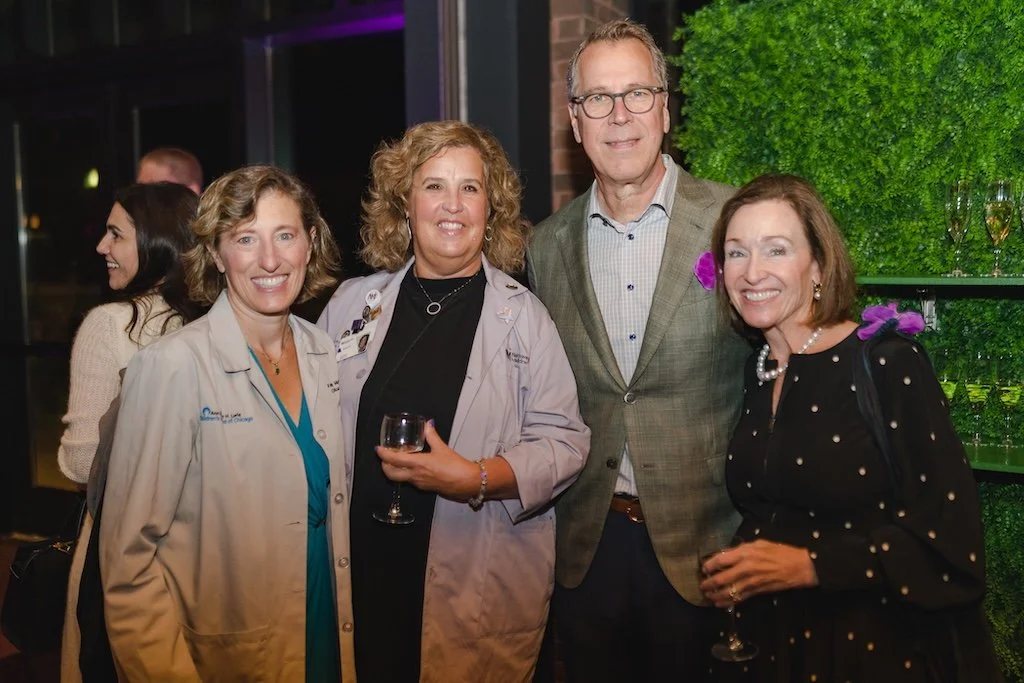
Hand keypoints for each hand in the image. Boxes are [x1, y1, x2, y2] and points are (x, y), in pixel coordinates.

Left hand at [377, 421, 477, 499]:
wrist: (467, 482)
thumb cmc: (454, 465)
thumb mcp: (442, 448)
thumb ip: (432, 436)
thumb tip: (427, 424)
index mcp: (417, 464)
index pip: (393, 460)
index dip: (383, 455)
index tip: (378, 449)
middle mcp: (414, 476)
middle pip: (391, 474)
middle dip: (384, 466)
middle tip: (384, 457)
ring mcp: (419, 484)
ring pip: (400, 478)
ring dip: (395, 470)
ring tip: (397, 460)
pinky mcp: (425, 488)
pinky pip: (410, 480)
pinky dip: (406, 474)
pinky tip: (412, 467)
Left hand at [699, 539, 818, 606]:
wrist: (799, 567)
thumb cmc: (780, 552)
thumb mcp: (759, 544)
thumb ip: (741, 549)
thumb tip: (726, 554)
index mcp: (745, 553)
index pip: (720, 560)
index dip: (709, 566)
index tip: (704, 569)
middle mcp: (745, 568)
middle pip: (721, 579)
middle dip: (708, 584)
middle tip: (702, 586)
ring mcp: (751, 582)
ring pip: (728, 592)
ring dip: (715, 596)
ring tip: (708, 597)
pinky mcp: (757, 592)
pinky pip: (739, 599)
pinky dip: (727, 603)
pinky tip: (720, 604)